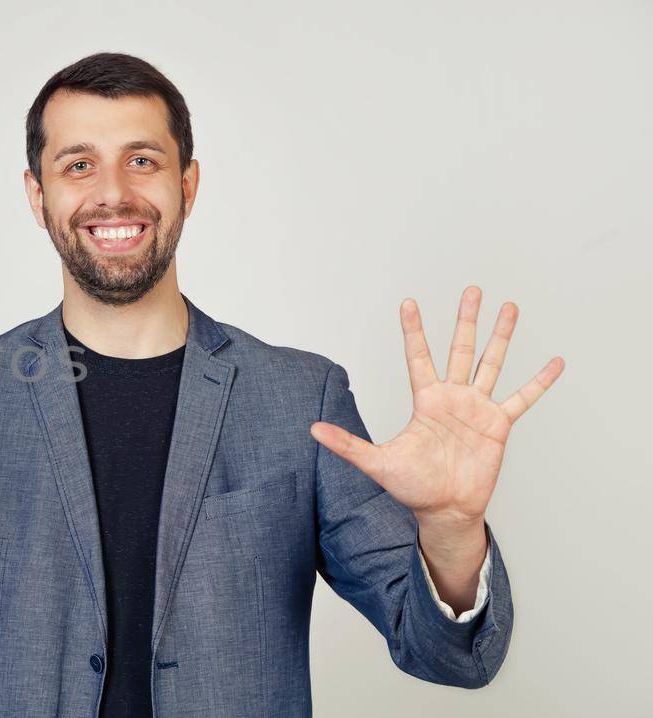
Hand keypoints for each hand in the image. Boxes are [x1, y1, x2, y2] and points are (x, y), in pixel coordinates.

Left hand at [309, 286, 564, 527]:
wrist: (444, 510)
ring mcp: (477, 409)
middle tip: (472, 290)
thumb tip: (312, 430)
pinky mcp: (499, 425)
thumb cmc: (411, 487)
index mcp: (425, 401)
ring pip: (491, 363)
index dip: (413, 330)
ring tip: (510, 307)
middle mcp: (452, 398)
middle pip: (460, 349)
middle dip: (466, 319)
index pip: (418, 357)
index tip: (408, 302)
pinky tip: (554, 362)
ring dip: (501, 336)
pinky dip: (539, 381)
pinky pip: (522, 398)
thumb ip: (347, 444)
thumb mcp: (376, 463)